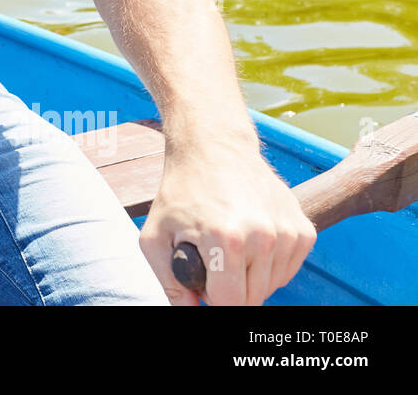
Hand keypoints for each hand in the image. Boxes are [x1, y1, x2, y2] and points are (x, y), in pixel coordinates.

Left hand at [139, 145, 315, 305]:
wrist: (214, 148)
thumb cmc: (181, 192)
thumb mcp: (156, 235)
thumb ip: (168, 283)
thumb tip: (190, 310)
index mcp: (226, 239)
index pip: (230, 302)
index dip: (212, 301)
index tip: (202, 287)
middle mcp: (263, 236)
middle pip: (252, 298)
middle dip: (229, 291)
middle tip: (211, 262)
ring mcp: (287, 232)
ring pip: (272, 286)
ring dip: (249, 279)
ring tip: (228, 247)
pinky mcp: (303, 229)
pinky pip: (287, 270)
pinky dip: (268, 266)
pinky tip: (249, 242)